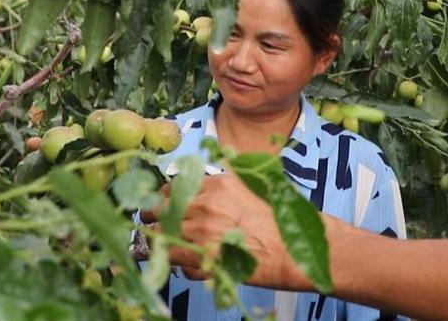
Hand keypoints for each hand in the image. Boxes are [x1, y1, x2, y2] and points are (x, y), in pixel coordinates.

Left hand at [157, 172, 313, 289]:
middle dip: (155, 217)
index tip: (164, 205)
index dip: (166, 198)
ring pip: (161, 233)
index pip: (175, 186)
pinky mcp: (202, 254)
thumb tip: (201, 195)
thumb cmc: (278, 225)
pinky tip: (186, 263)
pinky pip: (172, 256)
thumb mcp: (252, 191)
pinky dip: (174, 261)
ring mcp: (202, 228)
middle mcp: (206, 202)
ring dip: (163, 241)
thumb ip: (225, 191)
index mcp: (219, 184)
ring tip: (167, 248)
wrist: (292, 249)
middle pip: (162, 206)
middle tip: (155, 225)